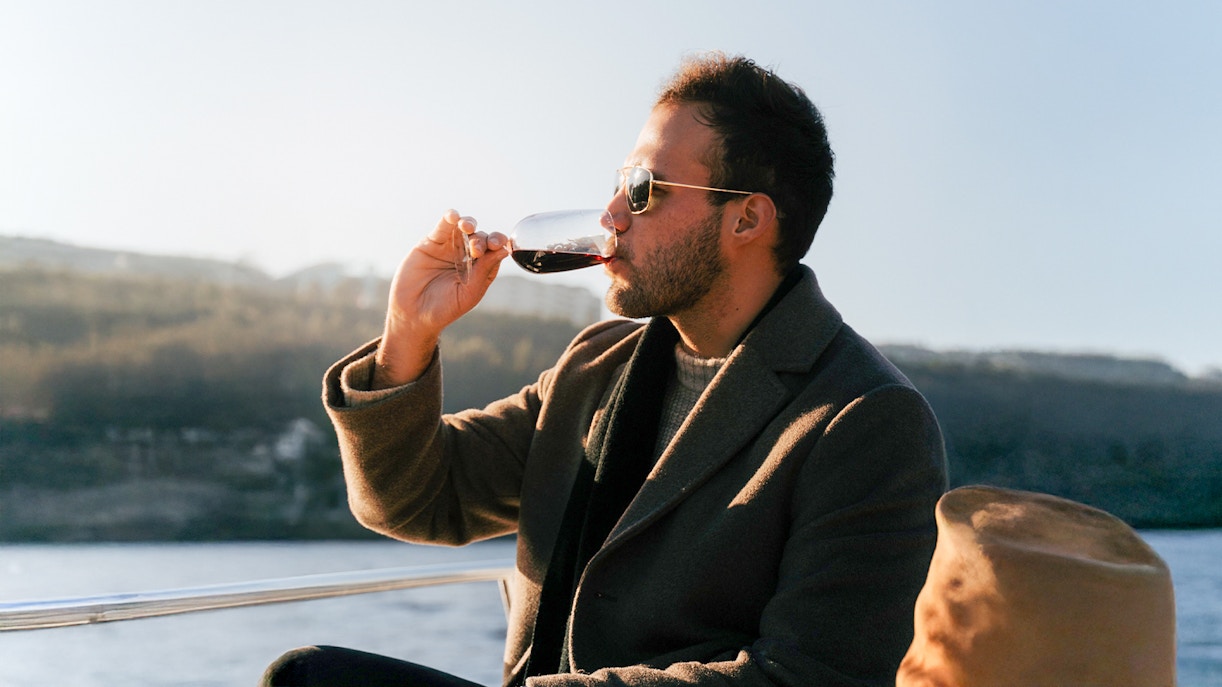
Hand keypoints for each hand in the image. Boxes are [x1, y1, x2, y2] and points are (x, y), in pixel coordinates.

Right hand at [373, 209, 508, 387]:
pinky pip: (442, 226)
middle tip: (476, 250)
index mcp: (480, 269)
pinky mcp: (431, 243)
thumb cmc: (444, 309)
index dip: (497, 243)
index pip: (494, 250)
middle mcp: (466, 256)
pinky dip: (449, 218)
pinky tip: (453, 216)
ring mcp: (449, 248)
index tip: (497, 246)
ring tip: (466, 227)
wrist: (413, 315)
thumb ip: (485, 271)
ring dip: (468, 223)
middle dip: (481, 239)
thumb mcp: (469, 292)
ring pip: (463, 228)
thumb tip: (505, 250)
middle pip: (480, 237)